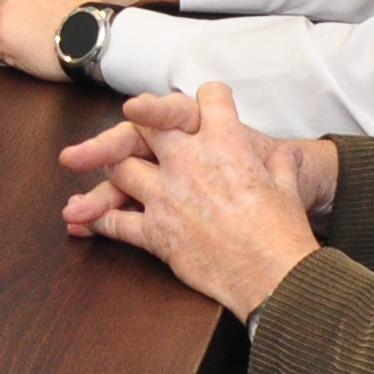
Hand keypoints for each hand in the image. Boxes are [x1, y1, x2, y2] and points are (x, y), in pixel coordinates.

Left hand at [0, 0, 98, 79]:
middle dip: (16, 26)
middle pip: (3, 12)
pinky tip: (31, 57)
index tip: (40, 24)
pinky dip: (7, 57)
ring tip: (38, 47)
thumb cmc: (87, 22)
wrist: (92, 37)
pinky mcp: (1, 34)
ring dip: (11, 40)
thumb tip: (36, 7)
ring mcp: (4, 11)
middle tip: (40, 38)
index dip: (27, 14)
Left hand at [61, 97, 337, 228]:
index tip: (206, 102)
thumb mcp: (288, 184)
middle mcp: (188, 162)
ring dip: (113, 167)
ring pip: (120, 168)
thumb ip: (280, 162)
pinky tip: (85, 219)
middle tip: (131, 126)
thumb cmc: (284, 231)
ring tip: (111, 169)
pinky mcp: (155, 233)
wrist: (274, 276)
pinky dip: (98, 220)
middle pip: (146, 125)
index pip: (210, 97)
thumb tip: (284, 154)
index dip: (210, 98)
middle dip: (137, 121)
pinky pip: (116, 222)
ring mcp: (166, 196)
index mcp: (226, 143)